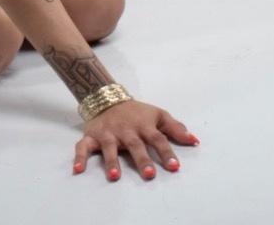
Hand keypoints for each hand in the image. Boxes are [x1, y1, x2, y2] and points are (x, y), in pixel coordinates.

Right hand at [72, 99, 199, 181]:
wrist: (106, 96)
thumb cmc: (136, 112)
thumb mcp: (157, 114)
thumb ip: (175, 128)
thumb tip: (195, 141)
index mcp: (143, 125)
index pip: (157, 139)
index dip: (166, 152)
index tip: (174, 167)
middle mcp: (126, 129)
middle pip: (135, 145)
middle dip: (142, 159)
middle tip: (149, 175)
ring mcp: (107, 133)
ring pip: (109, 147)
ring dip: (111, 161)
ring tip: (115, 176)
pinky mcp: (91, 136)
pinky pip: (83, 146)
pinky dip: (79, 157)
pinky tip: (78, 169)